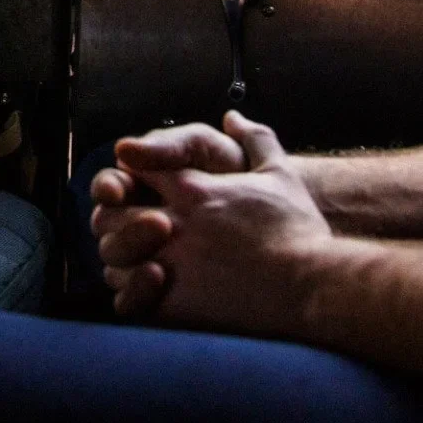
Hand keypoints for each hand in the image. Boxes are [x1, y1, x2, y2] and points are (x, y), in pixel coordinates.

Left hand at [111, 111, 333, 333]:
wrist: (311, 287)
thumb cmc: (298, 231)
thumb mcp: (280, 173)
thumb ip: (253, 139)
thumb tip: (233, 117)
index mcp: (191, 188)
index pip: (131, 169)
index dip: (131, 178)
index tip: (141, 191)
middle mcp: (171, 223)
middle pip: (110, 213)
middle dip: (115, 218)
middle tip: (131, 230)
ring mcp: (168, 264)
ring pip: (112, 258)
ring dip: (121, 259)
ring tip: (142, 263)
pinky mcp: (171, 305)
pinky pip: (126, 300)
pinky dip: (131, 295)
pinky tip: (151, 294)